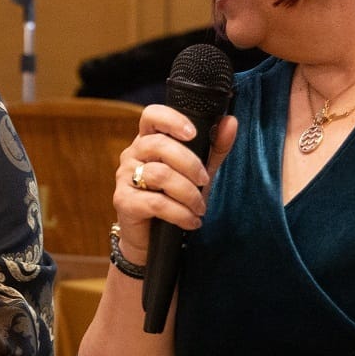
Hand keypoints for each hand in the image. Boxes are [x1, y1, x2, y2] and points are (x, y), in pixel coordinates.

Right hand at [112, 106, 238, 263]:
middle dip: (190, 164)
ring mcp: (124, 177)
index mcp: (148, 141)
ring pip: (161, 174)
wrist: (151, 240)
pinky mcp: (123, 201)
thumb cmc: (174, 199)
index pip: (151, 115)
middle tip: (205, 181)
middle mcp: (132, 154)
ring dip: (189, 194)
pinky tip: (191, 221)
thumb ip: (214, 147)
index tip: (193, 134)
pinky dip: (180, 213)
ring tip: (200, 208)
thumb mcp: (199, 172)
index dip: (172, 120)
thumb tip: (231, 122)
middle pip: (159, 144)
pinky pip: (156, 202)